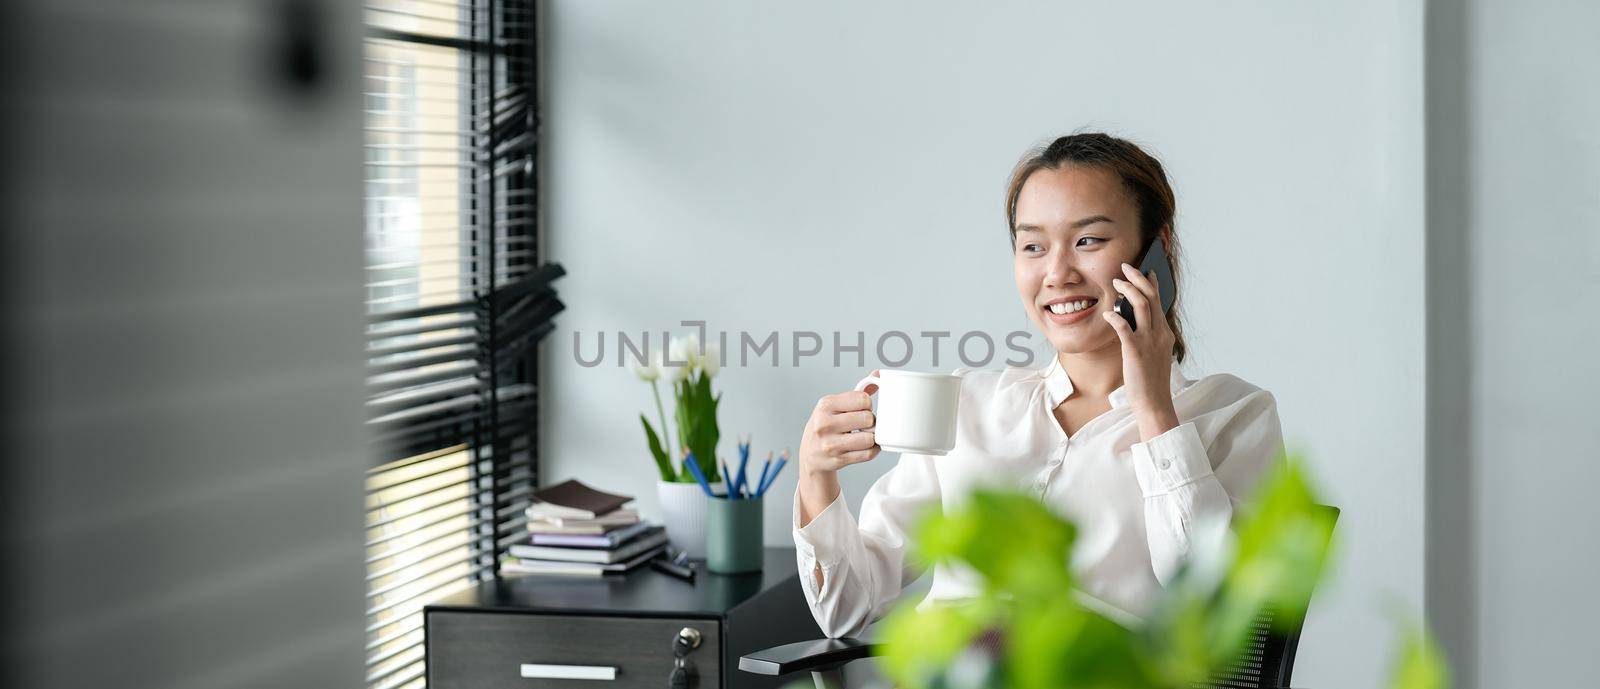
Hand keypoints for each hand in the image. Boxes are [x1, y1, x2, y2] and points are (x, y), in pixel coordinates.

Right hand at [798, 374, 881, 475]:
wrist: (811, 455)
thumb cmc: (827, 426)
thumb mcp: (835, 406)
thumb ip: (858, 392)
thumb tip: (878, 373)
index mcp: (825, 405)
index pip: (863, 399)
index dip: (867, 404)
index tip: (861, 409)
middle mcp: (824, 423)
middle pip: (868, 418)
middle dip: (871, 422)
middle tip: (863, 425)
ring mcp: (830, 444)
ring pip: (869, 438)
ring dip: (872, 438)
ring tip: (864, 436)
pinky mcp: (838, 460)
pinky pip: (867, 454)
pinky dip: (872, 450)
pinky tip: (865, 447)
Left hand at [1101, 263, 1179, 439]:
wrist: (1154, 403)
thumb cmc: (1150, 380)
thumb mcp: (1153, 354)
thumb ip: (1147, 335)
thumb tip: (1130, 318)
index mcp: (1165, 334)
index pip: (1159, 301)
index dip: (1152, 283)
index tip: (1146, 270)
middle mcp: (1160, 333)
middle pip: (1151, 297)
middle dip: (1138, 278)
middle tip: (1125, 267)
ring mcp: (1149, 341)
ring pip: (1142, 305)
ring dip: (1128, 290)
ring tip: (1115, 282)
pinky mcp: (1136, 351)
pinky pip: (1124, 327)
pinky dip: (1115, 316)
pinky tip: (1107, 312)